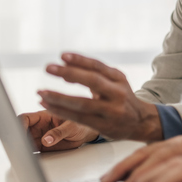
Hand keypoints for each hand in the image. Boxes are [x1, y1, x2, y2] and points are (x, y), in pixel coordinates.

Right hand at [19, 110, 98, 150]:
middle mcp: (38, 126)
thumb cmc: (80, 124)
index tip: (19, 135)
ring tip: (24, 156)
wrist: (85, 134)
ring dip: (22, 149)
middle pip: (20, 132)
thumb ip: (59, 132)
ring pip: (23, 142)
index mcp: (43, 116)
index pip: (25, 118)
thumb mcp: (72, 126)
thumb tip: (46, 140)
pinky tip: (29, 160)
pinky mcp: (41, 147)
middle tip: (20, 148)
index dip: (19, 125)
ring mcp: (38, 137)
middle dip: (18, 139)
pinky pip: (31, 151)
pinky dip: (28, 155)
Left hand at [37, 53, 161, 142]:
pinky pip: (79, 118)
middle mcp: (118, 93)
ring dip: (59, 97)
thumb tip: (64, 65)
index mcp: (119, 78)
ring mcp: (112, 110)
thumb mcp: (114, 82)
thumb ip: (93, 74)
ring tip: (41, 92)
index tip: (62, 55)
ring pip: (83, 103)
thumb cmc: (121, 98)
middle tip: (48, 68)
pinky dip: (61, 111)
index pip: (98, 66)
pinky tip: (47, 105)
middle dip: (69, 73)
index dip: (80, 60)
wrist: (140, 121)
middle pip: (93, 81)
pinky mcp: (104, 126)